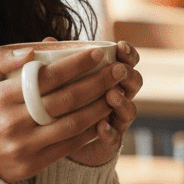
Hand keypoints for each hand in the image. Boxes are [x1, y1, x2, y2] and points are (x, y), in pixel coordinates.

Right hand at [0, 44, 128, 183]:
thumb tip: (33, 49)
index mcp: (0, 97)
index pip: (47, 76)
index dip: (75, 64)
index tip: (97, 52)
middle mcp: (14, 121)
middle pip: (66, 98)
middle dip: (97, 81)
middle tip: (119, 69)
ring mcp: (24, 145)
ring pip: (72, 123)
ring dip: (99, 107)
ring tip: (117, 93)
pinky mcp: (32, 165)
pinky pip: (67, 147)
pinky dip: (88, 132)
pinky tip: (102, 119)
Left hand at [65, 39, 141, 166]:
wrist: (63, 142)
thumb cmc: (65, 102)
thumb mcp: (61, 80)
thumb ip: (60, 60)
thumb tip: (48, 41)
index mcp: (110, 78)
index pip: (127, 61)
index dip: (128, 53)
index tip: (120, 46)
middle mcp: (118, 97)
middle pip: (134, 83)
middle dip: (128, 75)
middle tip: (119, 69)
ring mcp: (116, 120)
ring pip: (129, 110)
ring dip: (122, 101)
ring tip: (111, 95)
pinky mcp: (109, 142)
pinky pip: (114, 137)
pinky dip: (109, 131)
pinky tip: (100, 126)